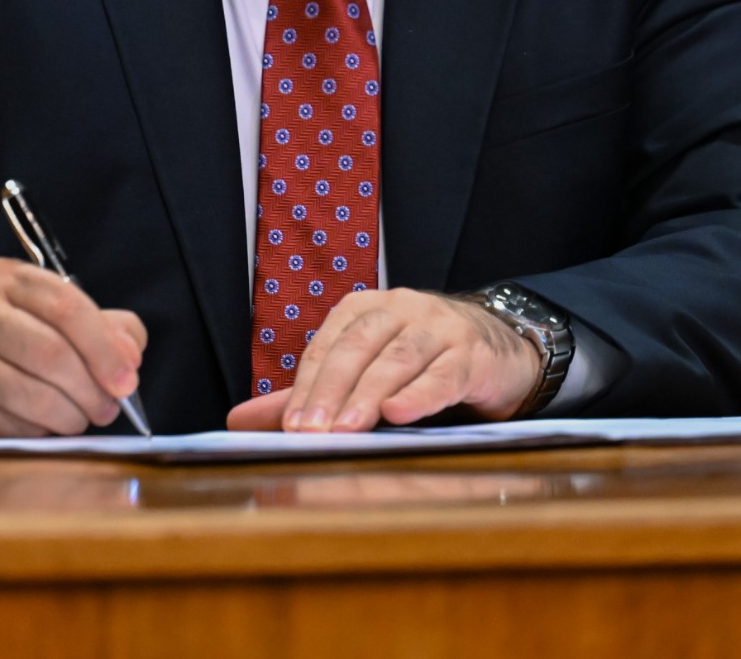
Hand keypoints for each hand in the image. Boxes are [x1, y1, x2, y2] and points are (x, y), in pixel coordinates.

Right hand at [0, 258, 146, 436]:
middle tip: (108, 409)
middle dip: (91, 389)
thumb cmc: (12, 334)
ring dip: (70, 417)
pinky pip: (10, 424)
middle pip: (50, 353)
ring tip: (82, 420)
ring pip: (31, 395)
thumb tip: (130, 356)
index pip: (67, 306)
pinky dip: (39, 433)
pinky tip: (47, 428)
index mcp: (11, 279)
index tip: (127, 380)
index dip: (104, 347)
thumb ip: (103, 326)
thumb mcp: (53, 312)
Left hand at [222, 288, 540, 432]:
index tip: (289, 426)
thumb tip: (240, 420)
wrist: (501, 349)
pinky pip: (445, 372)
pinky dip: (421, 393)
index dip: (306, 385)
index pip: (328, 345)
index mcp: (366, 310)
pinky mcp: (475, 353)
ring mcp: (440, 326)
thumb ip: (308, 394)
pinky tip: (400, 413)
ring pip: (398, 358)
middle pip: (358, 347)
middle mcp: (402, 309)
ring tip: (347, 429)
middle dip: (331, 390)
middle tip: (310, 432)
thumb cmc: (422, 362)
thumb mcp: (364, 372)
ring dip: (369, 394)